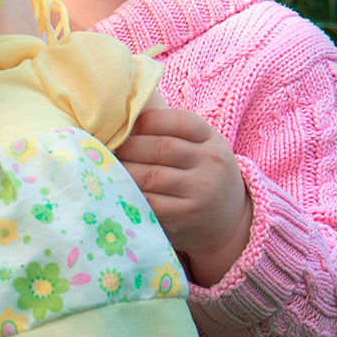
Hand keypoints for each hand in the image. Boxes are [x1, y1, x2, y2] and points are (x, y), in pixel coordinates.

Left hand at [114, 105, 253, 285]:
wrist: (231, 221)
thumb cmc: (203, 175)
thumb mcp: (202, 148)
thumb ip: (173, 133)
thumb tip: (124, 115)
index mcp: (212, 140)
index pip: (180, 121)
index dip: (147, 121)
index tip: (126, 125)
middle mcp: (210, 163)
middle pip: (161, 148)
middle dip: (128, 147)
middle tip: (106, 147)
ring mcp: (200, 191)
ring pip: (151, 176)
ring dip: (124, 170)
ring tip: (105, 166)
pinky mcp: (186, 216)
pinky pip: (150, 202)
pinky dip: (130, 194)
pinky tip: (116, 188)